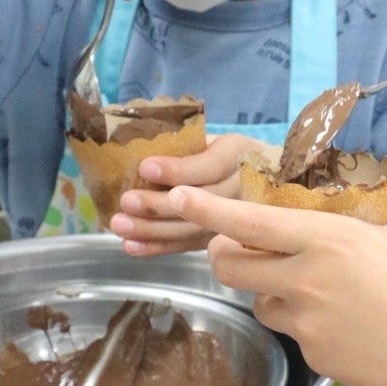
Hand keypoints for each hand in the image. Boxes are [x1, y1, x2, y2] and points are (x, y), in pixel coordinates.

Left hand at [113, 135, 277, 254]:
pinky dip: (160, 247)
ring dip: (154, 230)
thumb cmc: (223, 152)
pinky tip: (132, 246)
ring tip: (120, 226)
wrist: (266, 178)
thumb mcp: (211, 138)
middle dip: (160, 205)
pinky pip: (191, 245)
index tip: (145, 168)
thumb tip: (132, 153)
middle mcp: (245, 187)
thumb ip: (185, 146)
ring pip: (196, 228)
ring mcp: (239, 217)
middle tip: (126, 202)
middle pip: (204, 201)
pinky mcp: (225, 238)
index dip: (178, 169)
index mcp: (240, 153)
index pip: (212, 165)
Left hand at [166, 188, 386, 385]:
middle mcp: (306, 279)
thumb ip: (376, 216)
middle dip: (224, 253)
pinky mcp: (313, 355)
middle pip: (229, 265)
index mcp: (328, 239)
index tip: (176, 195)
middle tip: (239, 245)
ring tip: (308, 286)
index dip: (205, 208)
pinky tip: (341, 321)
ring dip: (267, 288)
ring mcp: (305, 321)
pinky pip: (291, 330)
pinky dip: (303, 320)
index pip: (247, 220)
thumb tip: (366, 207)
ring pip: (258, 300)